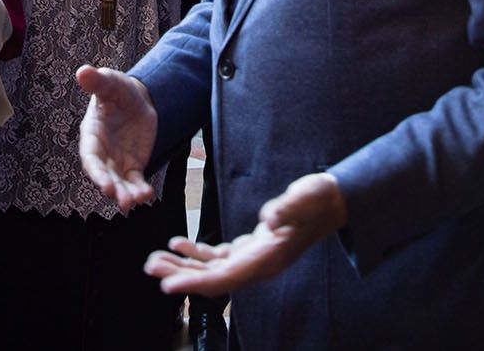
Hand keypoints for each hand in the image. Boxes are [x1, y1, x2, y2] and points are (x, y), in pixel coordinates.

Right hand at [76, 65, 157, 211]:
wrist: (137, 99)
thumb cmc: (118, 90)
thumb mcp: (111, 83)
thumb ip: (97, 81)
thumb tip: (82, 71)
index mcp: (92, 135)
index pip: (91, 158)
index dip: (97, 173)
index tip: (105, 185)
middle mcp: (102, 153)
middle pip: (104, 176)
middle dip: (112, 190)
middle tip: (122, 202)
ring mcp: (117, 162)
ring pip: (119, 184)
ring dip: (126, 195)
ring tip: (135, 203)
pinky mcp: (132, 166)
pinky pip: (135, 181)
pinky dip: (140, 190)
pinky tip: (148, 195)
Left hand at [143, 172, 348, 296]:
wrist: (333, 201)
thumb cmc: (319, 199)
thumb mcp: (306, 198)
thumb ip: (287, 208)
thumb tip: (268, 218)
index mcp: (267, 260)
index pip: (225, 279)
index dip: (194, 284)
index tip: (167, 286)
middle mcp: (258, 265)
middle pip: (212, 279)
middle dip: (180, 276)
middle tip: (150, 266)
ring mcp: (254, 259)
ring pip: (212, 270)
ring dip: (183, 266)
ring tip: (155, 259)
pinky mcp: (252, 248)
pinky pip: (219, 257)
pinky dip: (197, 253)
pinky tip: (179, 244)